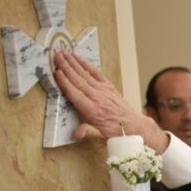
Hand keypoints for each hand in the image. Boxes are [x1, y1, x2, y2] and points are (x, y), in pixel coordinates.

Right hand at [53, 51, 168, 152]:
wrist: (134, 126)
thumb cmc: (115, 132)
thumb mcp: (101, 137)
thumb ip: (88, 132)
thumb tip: (77, 133)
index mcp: (94, 111)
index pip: (76, 94)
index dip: (65, 83)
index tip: (57, 72)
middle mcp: (98, 99)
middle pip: (79, 80)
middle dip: (67, 67)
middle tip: (56, 56)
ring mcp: (104, 91)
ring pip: (86, 75)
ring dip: (74, 63)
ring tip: (63, 53)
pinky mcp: (109, 86)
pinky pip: (96, 73)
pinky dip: (86, 64)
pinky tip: (78, 58)